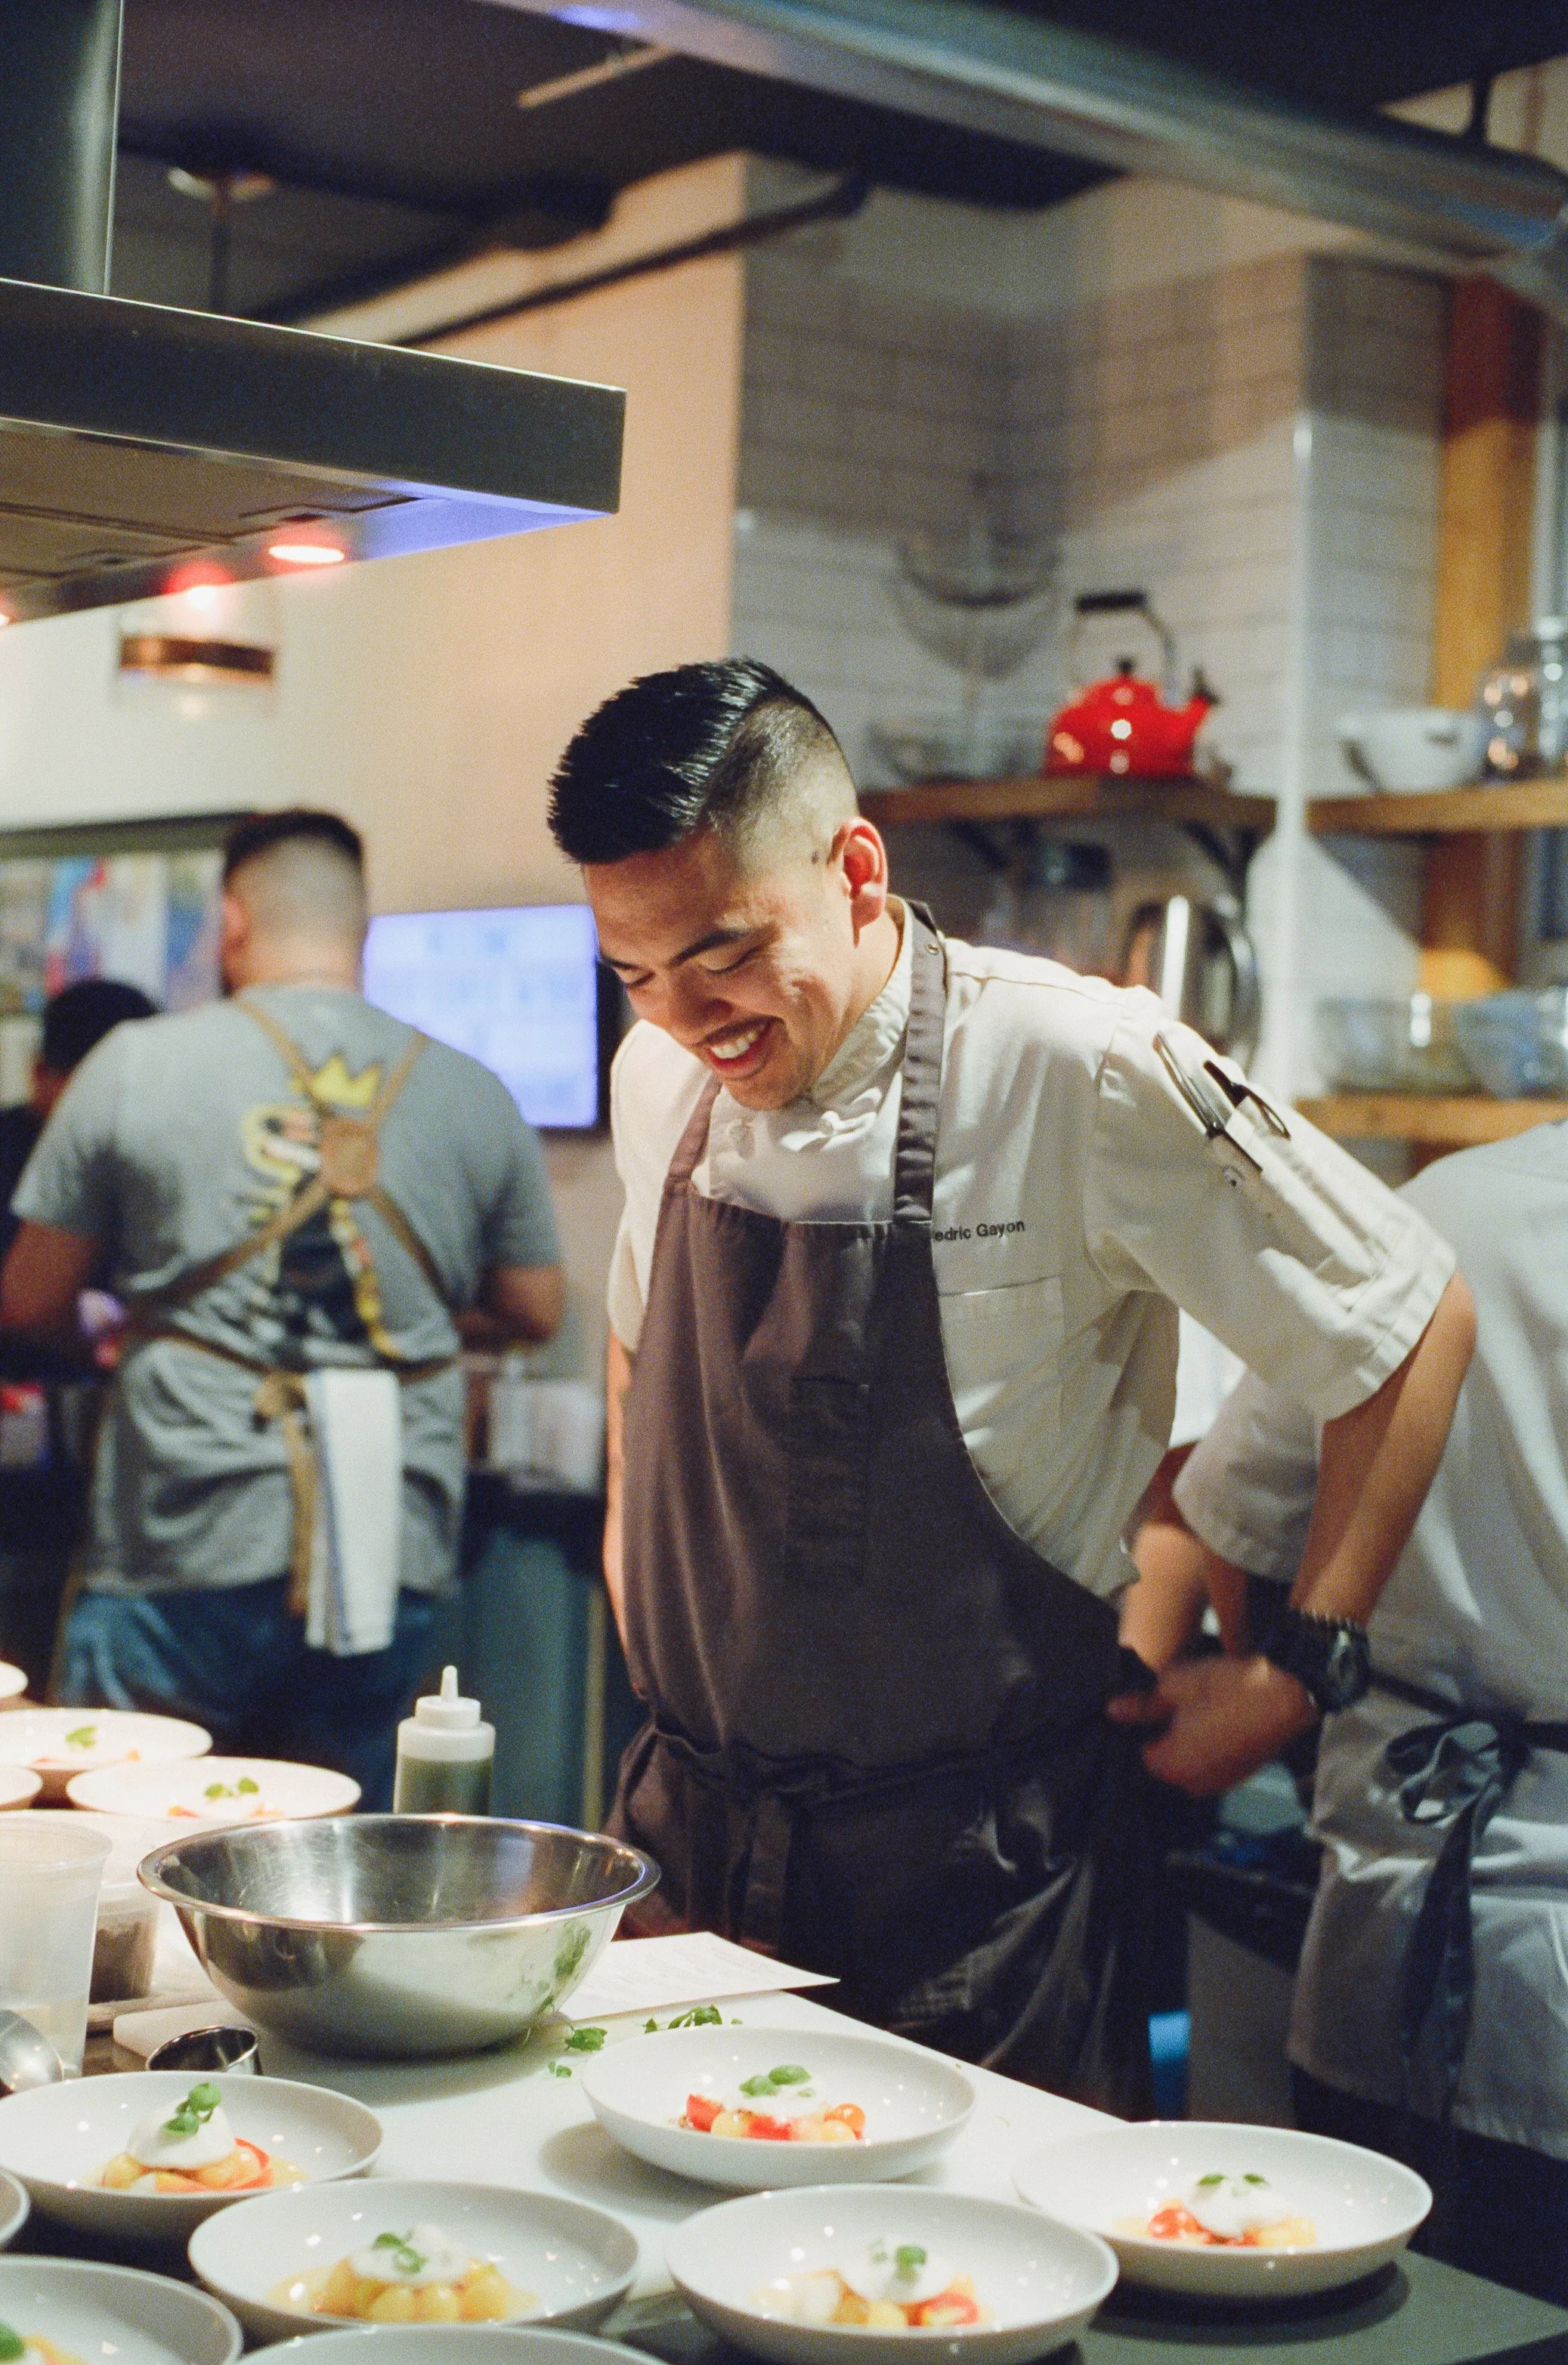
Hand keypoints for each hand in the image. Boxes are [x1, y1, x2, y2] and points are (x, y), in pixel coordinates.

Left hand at [1106, 1654, 1317, 1795]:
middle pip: (1163, 1760)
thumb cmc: (1228, 1687)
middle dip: (1163, 1735)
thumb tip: (1112, 1711)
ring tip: (1198, 1707)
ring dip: (1187, 1741)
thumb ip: (1141, 1704)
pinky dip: (1209, 1745)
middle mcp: (1194, 1784)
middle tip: (1174, 1702)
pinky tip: (1218, 1718)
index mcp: (1172, 1765)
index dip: (1141, 1726)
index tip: (1148, 1705)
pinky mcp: (1240, 1774)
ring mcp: (1220, 1782)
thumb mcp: (1175, 1685)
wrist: (1290, 1694)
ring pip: (1188, 1762)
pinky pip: (1211, 1763)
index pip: (1138, 1752)